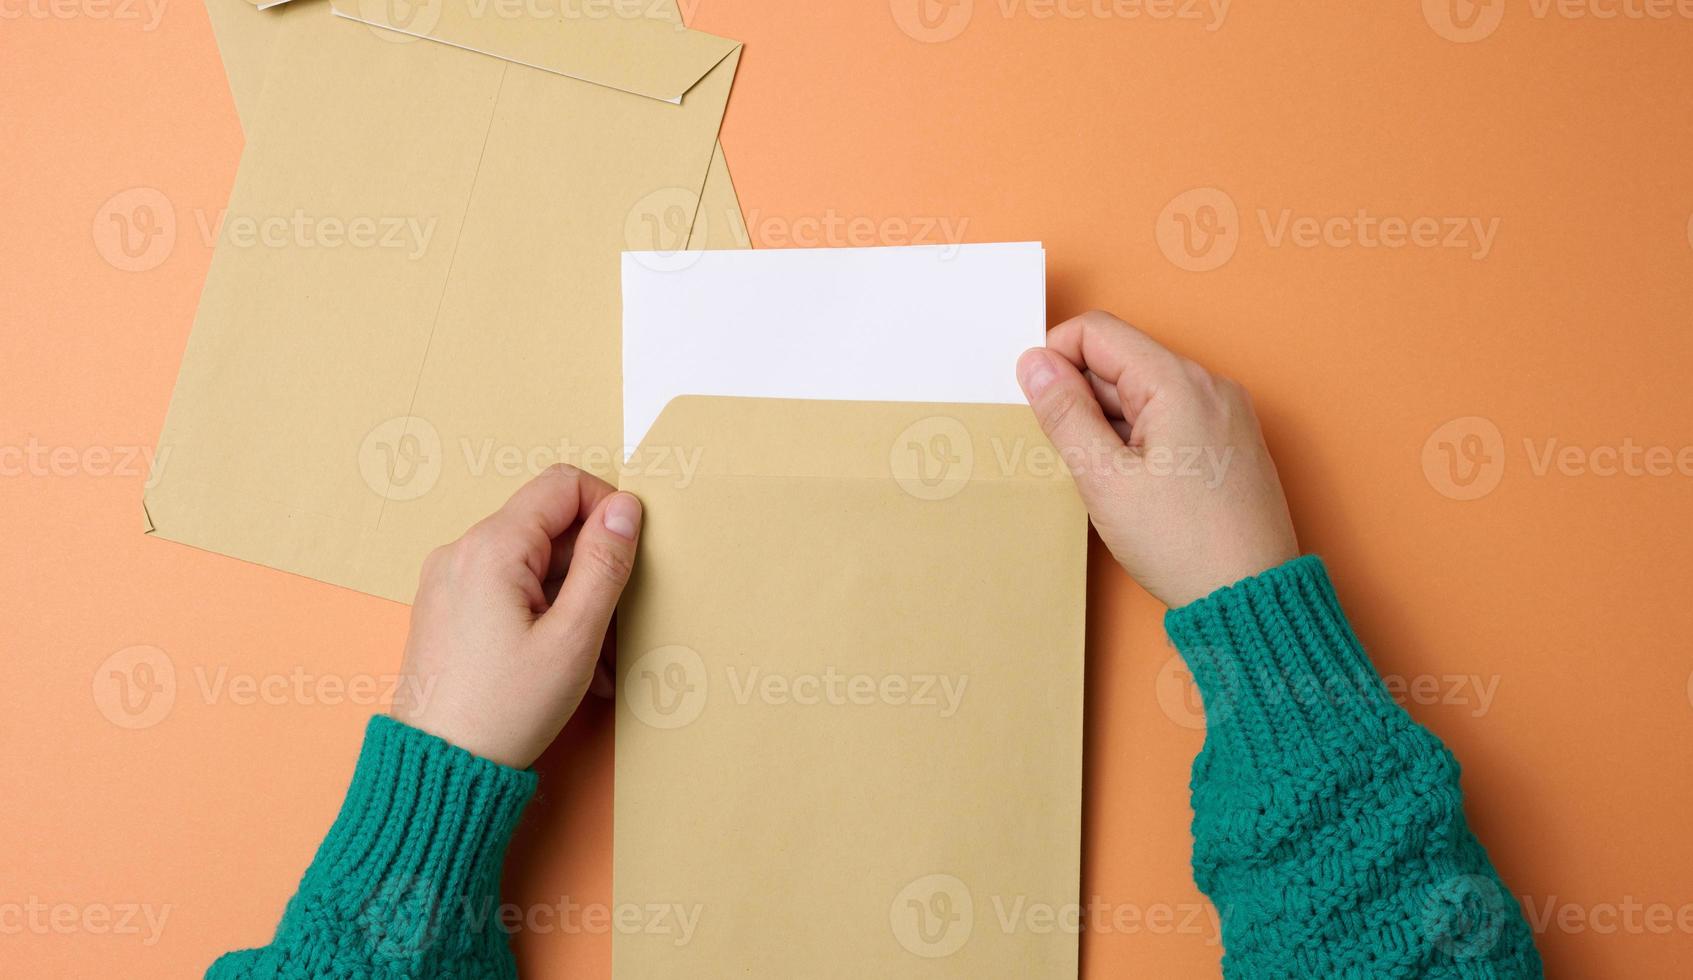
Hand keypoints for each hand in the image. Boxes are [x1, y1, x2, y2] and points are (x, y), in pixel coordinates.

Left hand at [390, 465, 642, 768]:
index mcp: (491, 547)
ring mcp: (449, 580)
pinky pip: (507, 589)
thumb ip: (604, 564)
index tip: (627, 556)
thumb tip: (626, 507)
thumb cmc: (504, 710)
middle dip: (591, 568)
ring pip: (531, 563)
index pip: (563, 484)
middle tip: (613, 625)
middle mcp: (462, 551)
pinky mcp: (447, 608)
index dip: (607, 509)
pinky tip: (561, 662)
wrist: (439, 768)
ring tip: (591, 659)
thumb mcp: (574, 637)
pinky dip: (542, 614)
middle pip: (548, 525)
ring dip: (571, 599)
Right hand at [1016, 311, 1297, 607]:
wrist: (1252, 598)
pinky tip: (1134, 485)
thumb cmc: (1185, 545)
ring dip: (1108, 424)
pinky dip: (1138, 439)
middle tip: (1072, 455)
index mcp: (1178, 383)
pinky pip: (1169, 417)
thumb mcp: (1105, 479)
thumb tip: (1034, 364)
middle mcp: (1208, 385)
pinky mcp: (1228, 441)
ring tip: (1107, 479)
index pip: (1096, 331)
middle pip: (1120, 360)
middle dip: (1082, 398)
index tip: (1040, 405)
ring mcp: (1224, 413)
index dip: (1055, 359)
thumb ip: (1065, 414)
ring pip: (1142, 392)